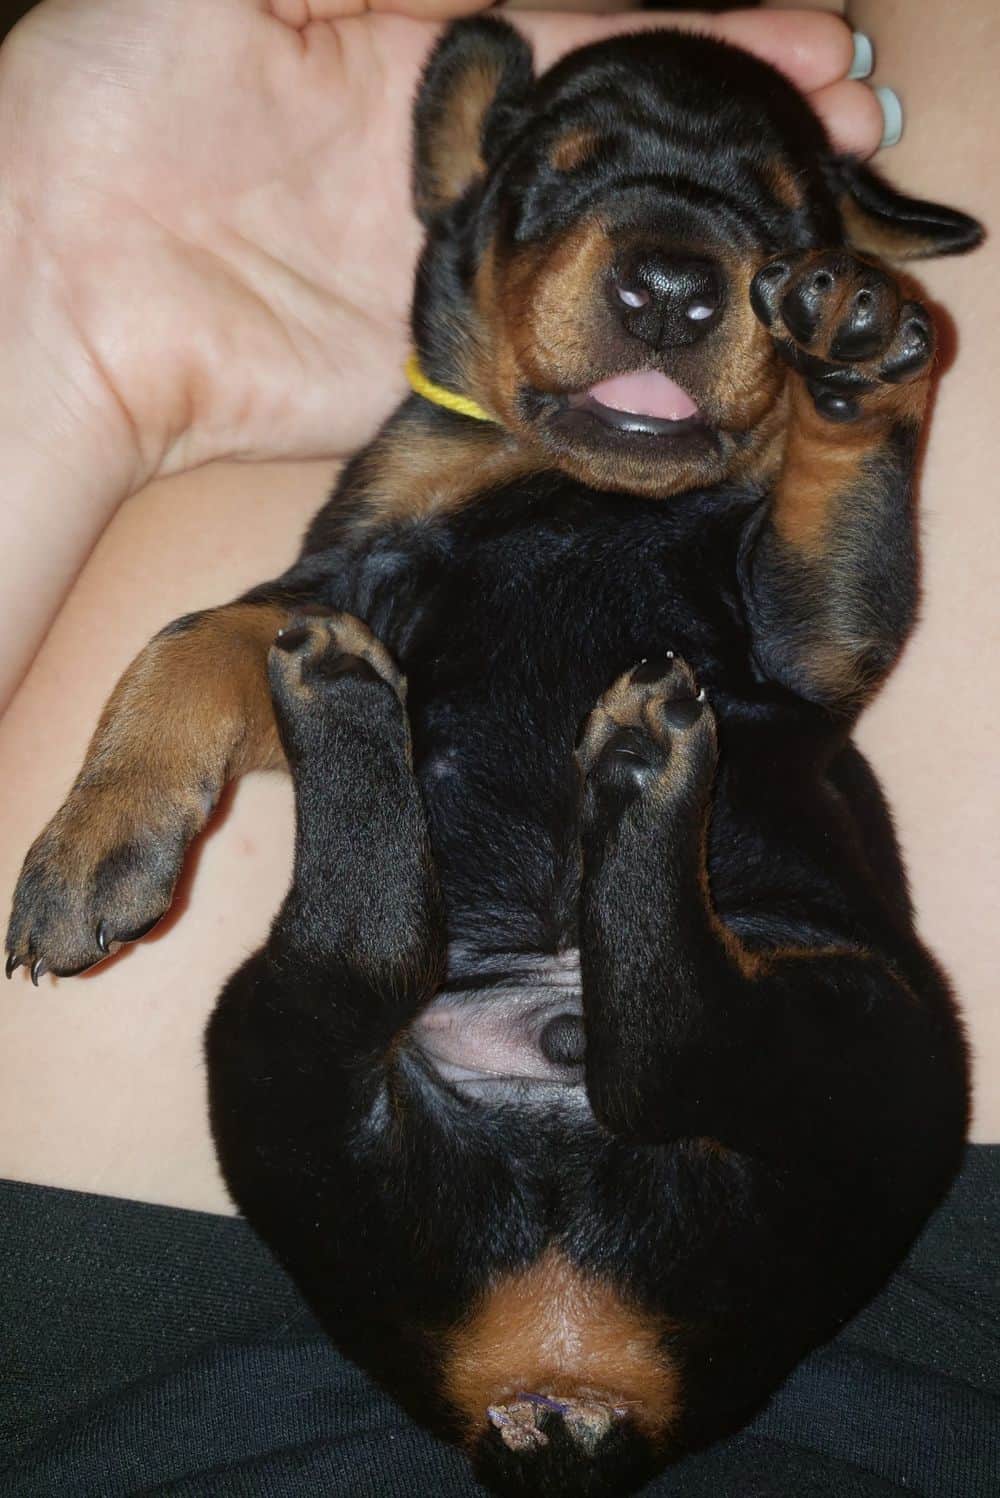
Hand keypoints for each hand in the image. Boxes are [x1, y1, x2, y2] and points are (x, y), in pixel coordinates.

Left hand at [0, 1, 881, 479]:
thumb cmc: (110, 98)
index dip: (703, 36)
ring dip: (709, 241)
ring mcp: (455, 273)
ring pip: (608, 253)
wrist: (62, 288)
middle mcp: (454, 168)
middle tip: (843, 129)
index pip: (594, 37)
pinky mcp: (438, 368)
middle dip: (735, 132)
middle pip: (623, 148)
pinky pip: (552, 356)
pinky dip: (634, 349)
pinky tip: (715, 333)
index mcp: (422, 58)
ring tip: (815, 220)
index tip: (804, 41)